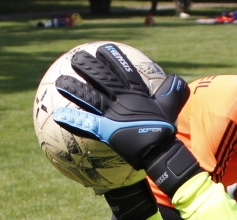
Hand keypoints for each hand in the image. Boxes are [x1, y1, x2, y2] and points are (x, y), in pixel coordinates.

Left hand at [52, 43, 189, 170]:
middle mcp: (121, 100)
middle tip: (76, 58)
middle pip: (101, 79)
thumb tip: (178, 78)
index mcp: (135, 93)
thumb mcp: (170, 107)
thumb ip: (172, 91)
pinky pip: (86, 124)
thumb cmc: (165, 131)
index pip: (123, 70)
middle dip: (88, 67)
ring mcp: (112, 114)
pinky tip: (58, 116)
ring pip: (89, 97)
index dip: (113, 58)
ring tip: (60, 82)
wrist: (160, 151)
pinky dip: (72, 121)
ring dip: (74, 89)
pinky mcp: (106, 130)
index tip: (103, 49)